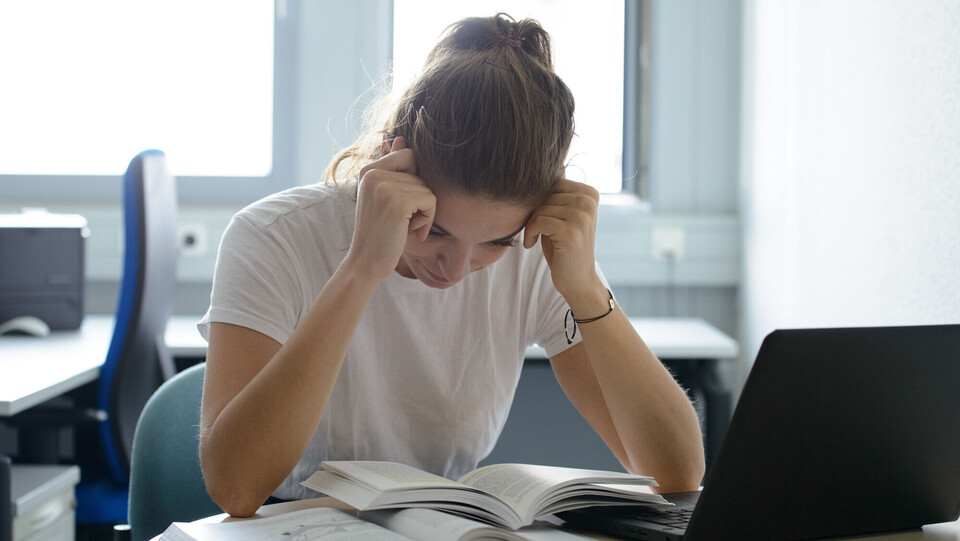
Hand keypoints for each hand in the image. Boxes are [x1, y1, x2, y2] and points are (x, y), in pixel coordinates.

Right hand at [346, 137, 435, 281]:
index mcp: (368, 169)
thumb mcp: (386, 198)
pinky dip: (426, 220)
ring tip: (403, 227)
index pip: (408, 155)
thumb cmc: (380, 234)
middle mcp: (374, 173)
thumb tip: (400, 137)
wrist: (365, 263)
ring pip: (427, 188)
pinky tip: (409, 232)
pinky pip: (431, 200)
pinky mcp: (397, 201)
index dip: (414, 181)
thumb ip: (394, 169)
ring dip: (424, 212)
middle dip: (420, 199)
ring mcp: (384, 185)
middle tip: (402, 219)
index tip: (400, 206)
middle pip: (420, 173)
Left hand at [523, 179, 605, 308]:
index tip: (539, 219)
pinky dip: (530, 233)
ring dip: (531, 225)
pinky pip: (538, 221)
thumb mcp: (560, 215)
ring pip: (539, 208)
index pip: (551, 182)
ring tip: (534, 238)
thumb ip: (555, 193)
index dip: (539, 201)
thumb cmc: (563, 247)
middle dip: (533, 213)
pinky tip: (531, 244)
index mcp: (589, 193)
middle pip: (544, 194)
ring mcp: (582, 215)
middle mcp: (588, 200)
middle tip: (534, 231)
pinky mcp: (572, 230)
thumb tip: (551, 166)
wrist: (577, 280)